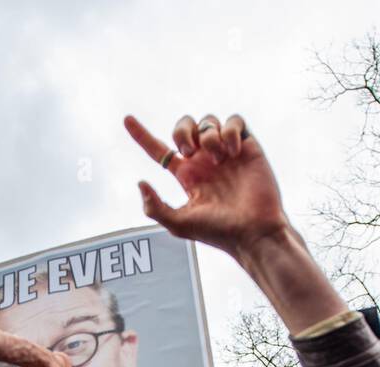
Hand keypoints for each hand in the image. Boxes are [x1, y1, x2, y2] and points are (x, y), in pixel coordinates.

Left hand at [124, 113, 289, 261]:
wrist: (252, 230)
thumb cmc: (218, 232)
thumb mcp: (179, 224)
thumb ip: (154, 207)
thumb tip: (141, 182)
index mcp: (186, 176)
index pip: (158, 150)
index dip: (142, 135)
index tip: (126, 120)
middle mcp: (204, 161)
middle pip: (183, 126)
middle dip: (182, 131)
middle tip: (188, 151)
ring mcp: (226, 153)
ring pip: (209, 121)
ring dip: (208, 136)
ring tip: (218, 159)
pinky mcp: (248, 147)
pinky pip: (235, 120)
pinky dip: (230, 130)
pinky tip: (232, 151)